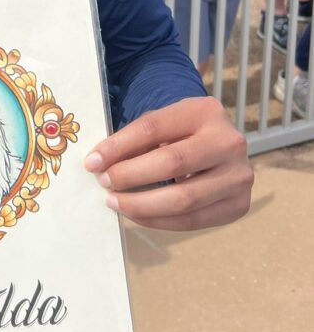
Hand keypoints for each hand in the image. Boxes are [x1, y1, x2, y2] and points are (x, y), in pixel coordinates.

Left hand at [84, 96, 252, 230]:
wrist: (221, 147)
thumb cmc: (182, 134)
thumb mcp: (162, 125)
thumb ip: (134, 140)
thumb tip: (97, 164)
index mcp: (205, 111)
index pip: (153, 128)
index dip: (119, 146)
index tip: (92, 162)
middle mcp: (229, 142)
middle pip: (171, 162)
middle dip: (130, 176)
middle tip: (104, 183)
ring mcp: (239, 176)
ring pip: (184, 198)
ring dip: (141, 204)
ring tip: (115, 202)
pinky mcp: (239, 205)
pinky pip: (193, 220)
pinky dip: (159, 220)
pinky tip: (137, 215)